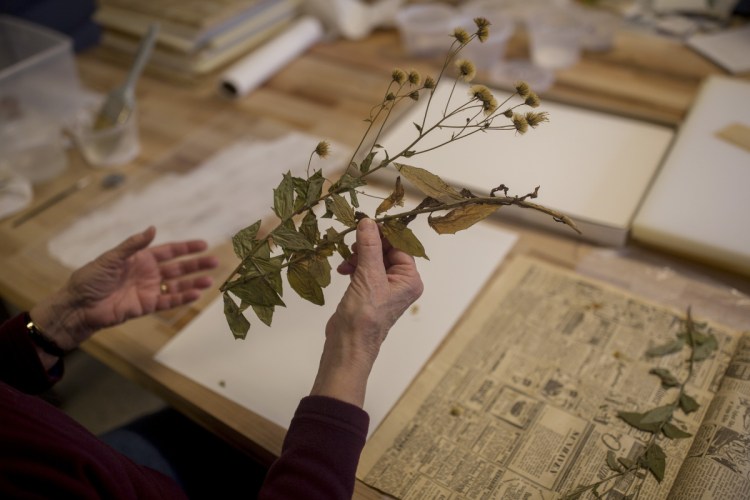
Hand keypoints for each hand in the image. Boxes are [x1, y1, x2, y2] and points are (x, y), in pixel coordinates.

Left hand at [30, 226, 217, 351]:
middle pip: (178, 268)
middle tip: (214, 262)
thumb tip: (153, 229)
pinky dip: (182, 298)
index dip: (186, 248)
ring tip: (210, 280)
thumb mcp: (111, 258)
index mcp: (141, 258)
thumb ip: (134, 245)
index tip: (203, 244)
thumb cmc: (90, 279)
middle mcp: (149, 273)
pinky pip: (169, 301)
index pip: (169, 251)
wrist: (79, 306)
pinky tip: (195, 294)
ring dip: (194, 282)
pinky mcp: (147, 306)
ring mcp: (149, 290)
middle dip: (196, 265)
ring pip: (177, 285)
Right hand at [311, 218, 422, 406]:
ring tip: (346, 262)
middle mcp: (400, 283)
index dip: (382, 234)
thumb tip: (368, 222)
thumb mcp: (368, 276)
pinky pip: (363, 270)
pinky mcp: (369, 292)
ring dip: (358, 256)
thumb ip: (369, 247)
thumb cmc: (364, 316)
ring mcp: (384, 288)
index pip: (399, 246)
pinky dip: (353, 267)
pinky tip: (343, 270)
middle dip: (367, 246)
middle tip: (352, 244)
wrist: (348, 345)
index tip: (365, 223)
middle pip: (385, 251)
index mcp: (409, 279)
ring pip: (372, 259)